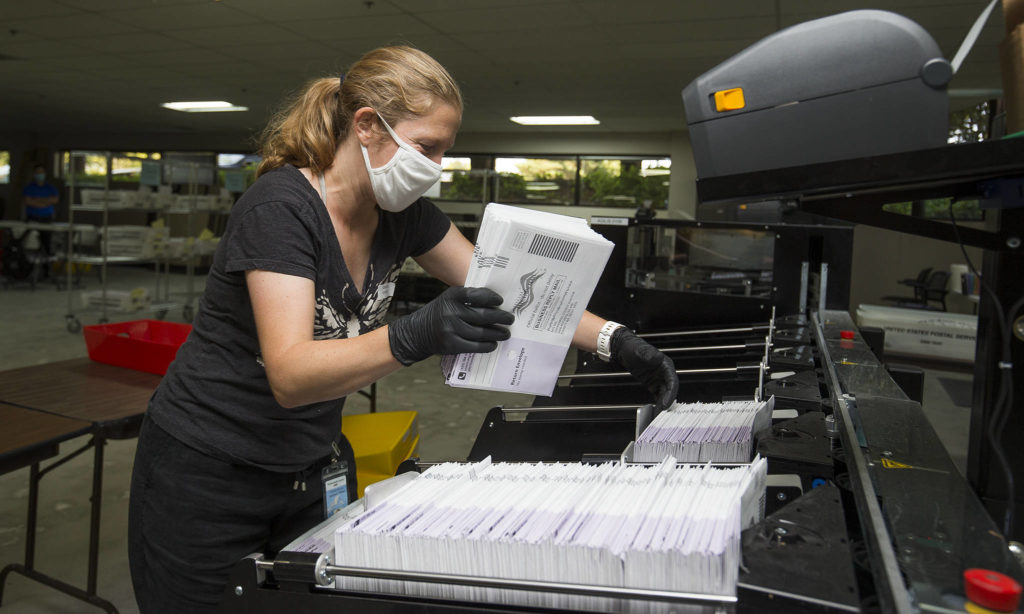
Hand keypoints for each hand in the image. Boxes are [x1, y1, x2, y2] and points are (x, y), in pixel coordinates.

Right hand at [388, 286, 513, 365]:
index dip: (492, 298)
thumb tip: (496, 305)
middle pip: (484, 315)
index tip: (501, 301)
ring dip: (498, 333)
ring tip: (505, 333)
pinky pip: (475, 346)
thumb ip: (468, 299)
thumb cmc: (439, 314)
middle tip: (510, 319)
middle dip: (501, 318)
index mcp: (452, 296)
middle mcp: (451, 311)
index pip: (477, 295)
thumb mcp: (448, 300)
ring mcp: (451, 329)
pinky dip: (487, 346)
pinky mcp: (451, 344)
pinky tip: (493, 344)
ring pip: (482, 332)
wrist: (416, 333)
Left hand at [610, 328, 677, 410]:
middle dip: (667, 402)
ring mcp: (658, 378)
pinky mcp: (652, 383)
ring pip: (664, 394)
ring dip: (662, 404)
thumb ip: (648, 355)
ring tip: (658, 414)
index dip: (671, 394)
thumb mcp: (639, 351)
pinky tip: (655, 410)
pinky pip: (657, 394)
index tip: (667, 403)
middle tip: (662, 413)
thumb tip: (657, 358)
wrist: (623, 348)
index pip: (672, 381)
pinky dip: (657, 402)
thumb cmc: (632, 347)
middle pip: (669, 390)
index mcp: (665, 364)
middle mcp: (664, 372)